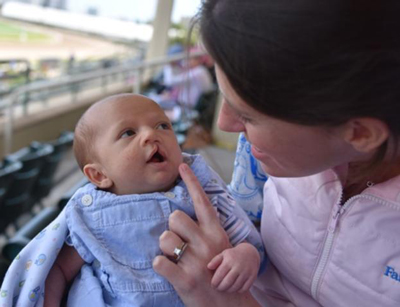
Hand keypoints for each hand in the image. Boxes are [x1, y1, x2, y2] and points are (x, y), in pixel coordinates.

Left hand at [153, 163, 259, 306]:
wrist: (229, 306)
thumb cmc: (220, 274)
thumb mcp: (220, 247)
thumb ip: (204, 231)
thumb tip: (180, 215)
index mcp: (216, 232)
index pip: (202, 200)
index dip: (191, 181)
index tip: (181, 165)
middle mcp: (207, 242)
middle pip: (175, 217)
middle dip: (172, 228)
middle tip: (179, 243)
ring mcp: (196, 261)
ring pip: (164, 237)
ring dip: (165, 247)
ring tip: (176, 258)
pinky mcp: (184, 280)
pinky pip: (159, 262)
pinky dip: (160, 266)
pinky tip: (169, 271)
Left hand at [208, 242, 259, 292]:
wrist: (250, 253)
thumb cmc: (233, 255)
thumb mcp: (224, 254)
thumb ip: (215, 261)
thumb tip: (208, 267)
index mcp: (229, 260)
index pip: (219, 275)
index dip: (215, 282)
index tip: (213, 285)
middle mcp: (238, 266)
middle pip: (227, 282)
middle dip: (221, 288)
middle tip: (218, 288)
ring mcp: (246, 272)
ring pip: (236, 286)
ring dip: (229, 290)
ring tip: (225, 289)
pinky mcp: (252, 276)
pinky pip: (244, 288)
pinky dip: (238, 290)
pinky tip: (234, 288)